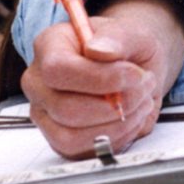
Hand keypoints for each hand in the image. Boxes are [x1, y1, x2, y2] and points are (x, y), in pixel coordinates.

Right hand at [24, 0, 183, 159]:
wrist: (132, 67)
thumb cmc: (124, 48)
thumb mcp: (130, 32)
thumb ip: (115, 37)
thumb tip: (99, 50)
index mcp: (49, 46)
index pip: (57, 69)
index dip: (99, 78)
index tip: (135, 75)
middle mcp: (39, 82)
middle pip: (64, 108)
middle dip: (115, 105)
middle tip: (143, 88)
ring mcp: (46, 114)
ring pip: (71, 136)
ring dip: (117, 125)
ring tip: (139, 103)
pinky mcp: (59, 139)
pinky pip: (82, 151)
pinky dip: (115, 139)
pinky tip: (129, 119)